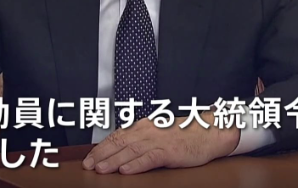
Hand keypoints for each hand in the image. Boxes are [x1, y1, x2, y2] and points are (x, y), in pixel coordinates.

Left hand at [82, 111, 238, 174]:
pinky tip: (126, 170)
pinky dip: (136, 164)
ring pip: (130, 151)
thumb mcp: (158, 133)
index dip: (101, 148)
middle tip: (88, 165)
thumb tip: (120, 152)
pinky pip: (149, 158)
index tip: (89, 158)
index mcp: (143, 126)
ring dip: (113, 160)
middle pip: (119, 143)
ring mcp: (158, 140)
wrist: (209, 132)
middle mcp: (148, 131)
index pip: (117, 136)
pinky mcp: (169, 151)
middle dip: (101, 155)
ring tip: (101, 169)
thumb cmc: (184, 135)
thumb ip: (140, 140)